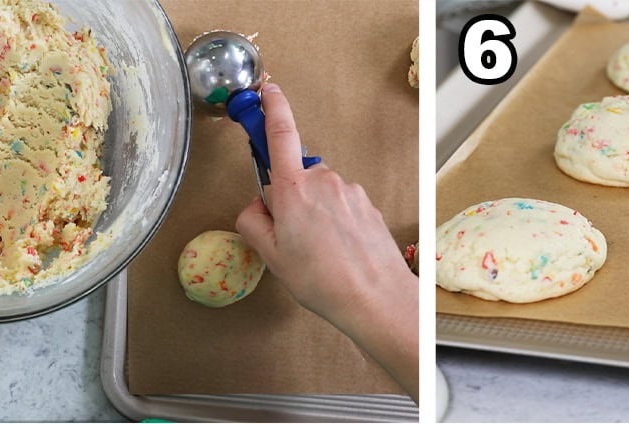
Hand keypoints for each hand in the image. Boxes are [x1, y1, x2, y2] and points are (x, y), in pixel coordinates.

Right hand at [236, 83, 418, 401]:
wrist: (375, 298)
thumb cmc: (325, 281)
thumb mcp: (271, 257)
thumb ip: (254, 223)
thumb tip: (255, 209)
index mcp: (294, 190)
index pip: (280, 134)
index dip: (272, 107)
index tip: (266, 91)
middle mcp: (325, 182)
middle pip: (296, 178)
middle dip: (289, 200)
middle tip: (291, 238)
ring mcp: (350, 192)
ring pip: (320, 195)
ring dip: (314, 215)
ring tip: (319, 253)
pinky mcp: (368, 205)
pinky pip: (341, 207)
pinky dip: (336, 224)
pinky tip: (338, 252)